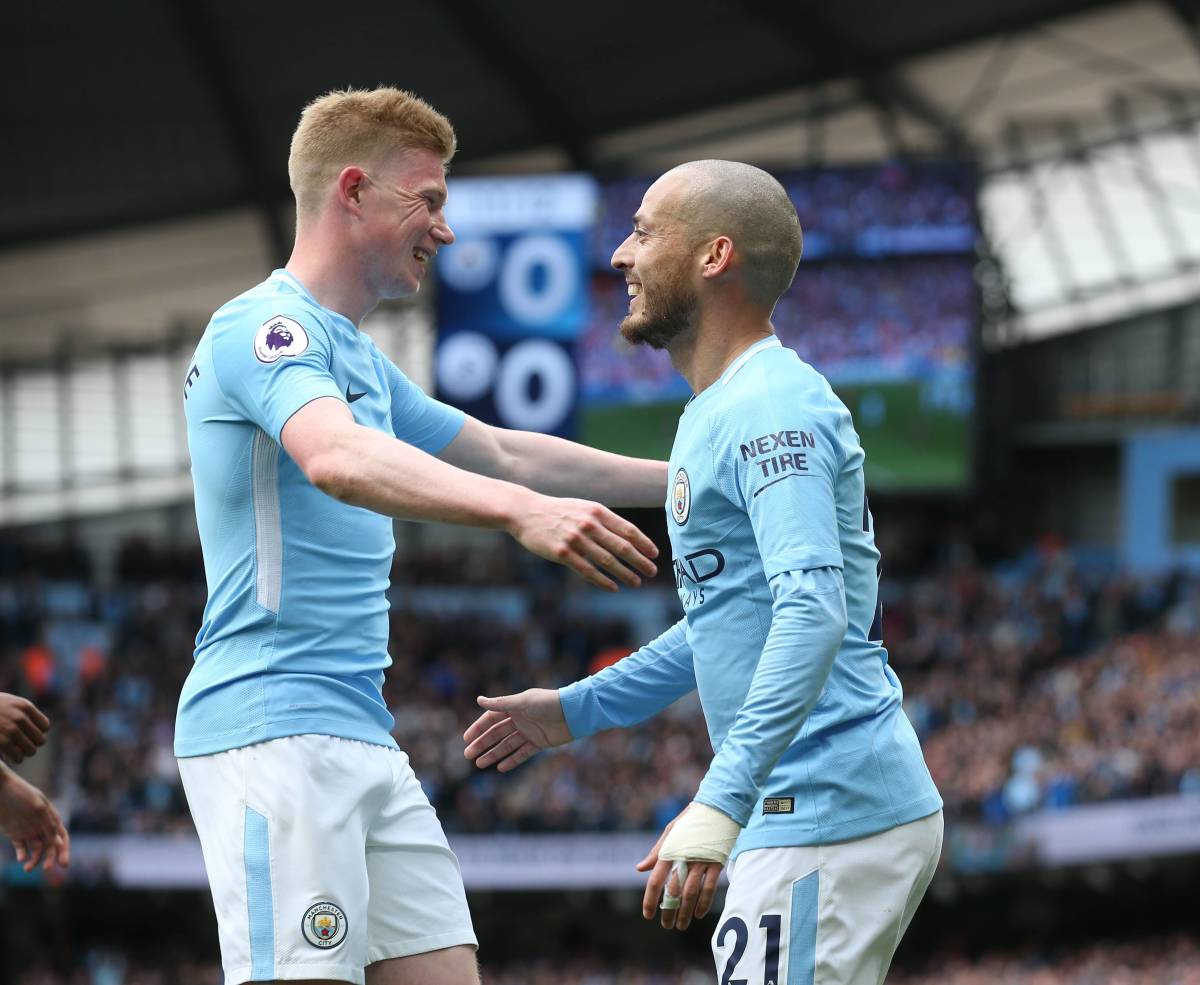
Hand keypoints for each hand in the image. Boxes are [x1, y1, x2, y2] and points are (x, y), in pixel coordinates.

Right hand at [0, 694, 49, 763]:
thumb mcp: (8, 703)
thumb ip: (24, 712)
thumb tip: (43, 729)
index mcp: (24, 707)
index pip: (44, 726)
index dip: (37, 732)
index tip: (27, 735)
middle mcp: (19, 718)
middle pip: (40, 740)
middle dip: (32, 744)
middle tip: (22, 746)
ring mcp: (10, 730)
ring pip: (30, 751)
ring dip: (24, 754)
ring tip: (16, 753)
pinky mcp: (1, 742)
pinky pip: (17, 757)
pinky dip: (15, 759)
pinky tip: (8, 757)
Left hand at [0, 768, 69, 872]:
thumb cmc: (20, 793)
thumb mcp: (37, 806)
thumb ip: (48, 824)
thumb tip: (59, 842)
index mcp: (51, 817)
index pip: (62, 836)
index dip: (64, 850)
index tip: (63, 863)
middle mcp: (41, 825)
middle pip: (50, 846)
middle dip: (50, 858)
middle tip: (47, 869)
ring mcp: (28, 830)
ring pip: (36, 850)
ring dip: (35, 860)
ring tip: (27, 868)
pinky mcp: (15, 833)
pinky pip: (21, 848)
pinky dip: (22, 855)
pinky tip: (21, 858)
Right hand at [463, 690, 571, 771]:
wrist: (574, 713)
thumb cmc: (548, 703)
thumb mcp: (523, 702)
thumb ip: (501, 704)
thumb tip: (479, 700)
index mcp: (515, 706)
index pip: (491, 718)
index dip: (478, 728)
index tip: (466, 739)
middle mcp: (520, 719)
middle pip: (497, 733)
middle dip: (482, 744)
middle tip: (468, 755)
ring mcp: (529, 731)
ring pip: (507, 745)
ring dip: (494, 754)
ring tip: (480, 764)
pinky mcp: (539, 742)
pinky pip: (522, 753)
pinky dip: (512, 760)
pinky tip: (500, 768)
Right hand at [507, 494, 656, 591]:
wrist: (526, 512)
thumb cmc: (558, 511)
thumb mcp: (583, 508)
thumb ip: (603, 519)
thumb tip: (627, 536)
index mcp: (597, 511)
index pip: (627, 529)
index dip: (643, 543)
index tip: (655, 554)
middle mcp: (589, 524)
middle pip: (621, 546)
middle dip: (640, 561)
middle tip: (652, 572)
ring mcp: (575, 539)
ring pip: (607, 560)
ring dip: (625, 573)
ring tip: (636, 582)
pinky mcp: (562, 553)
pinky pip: (587, 570)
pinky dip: (603, 580)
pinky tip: (613, 587)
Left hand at [637, 810, 723, 930]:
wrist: (716, 807)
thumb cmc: (690, 820)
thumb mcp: (670, 831)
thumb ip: (656, 852)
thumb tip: (639, 869)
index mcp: (669, 850)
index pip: (655, 880)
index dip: (650, 899)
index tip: (648, 915)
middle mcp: (683, 858)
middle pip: (673, 891)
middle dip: (668, 911)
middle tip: (666, 925)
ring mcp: (701, 862)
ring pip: (691, 893)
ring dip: (685, 912)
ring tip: (681, 925)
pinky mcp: (716, 863)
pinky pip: (709, 888)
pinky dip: (704, 903)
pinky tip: (698, 914)